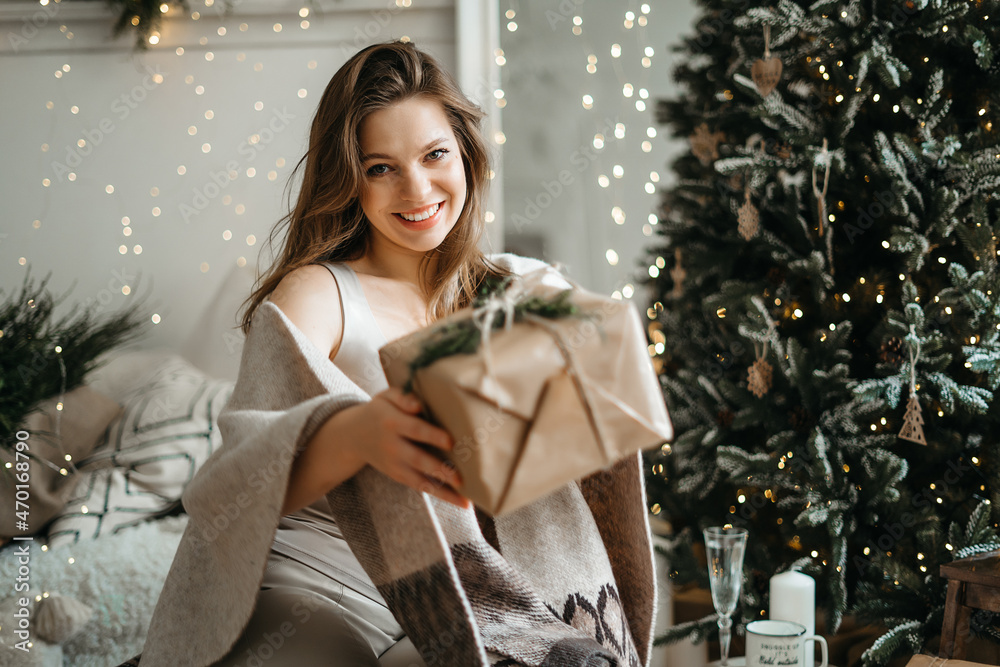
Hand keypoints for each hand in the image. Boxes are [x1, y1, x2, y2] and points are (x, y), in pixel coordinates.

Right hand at [344, 387, 470, 508]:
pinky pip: (421, 487)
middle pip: (418, 460)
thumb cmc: (380, 411)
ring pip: (420, 481)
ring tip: (465, 501)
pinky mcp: (399, 476)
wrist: (354, 436)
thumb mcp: (387, 397)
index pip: (415, 430)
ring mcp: (395, 465)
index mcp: (392, 423)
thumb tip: (418, 405)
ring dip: (444, 492)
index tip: (450, 441)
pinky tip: (460, 502)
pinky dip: (441, 495)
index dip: (432, 436)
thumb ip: (403, 397)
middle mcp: (393, 447)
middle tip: (460, 478)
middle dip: (439, 470)